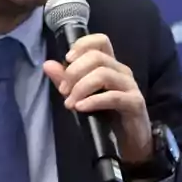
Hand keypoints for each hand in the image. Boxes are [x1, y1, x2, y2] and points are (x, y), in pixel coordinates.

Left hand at [42, 33, 152, 163]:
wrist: (128, 140)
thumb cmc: (105, 114)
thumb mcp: (80, 95)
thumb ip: (65, 79)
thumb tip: (47, 64)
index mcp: (109, 65)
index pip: (100, 41)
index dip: (82, 45)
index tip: (67, 59)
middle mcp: (121, 71)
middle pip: (96, 57)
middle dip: (74, 72)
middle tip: (62, 90)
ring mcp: (130, 86)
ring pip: (103, 74)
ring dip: (81, 87)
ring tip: (70, 103)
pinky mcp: (134, 103)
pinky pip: (113, 96)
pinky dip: (93, 101)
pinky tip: (80, 108)